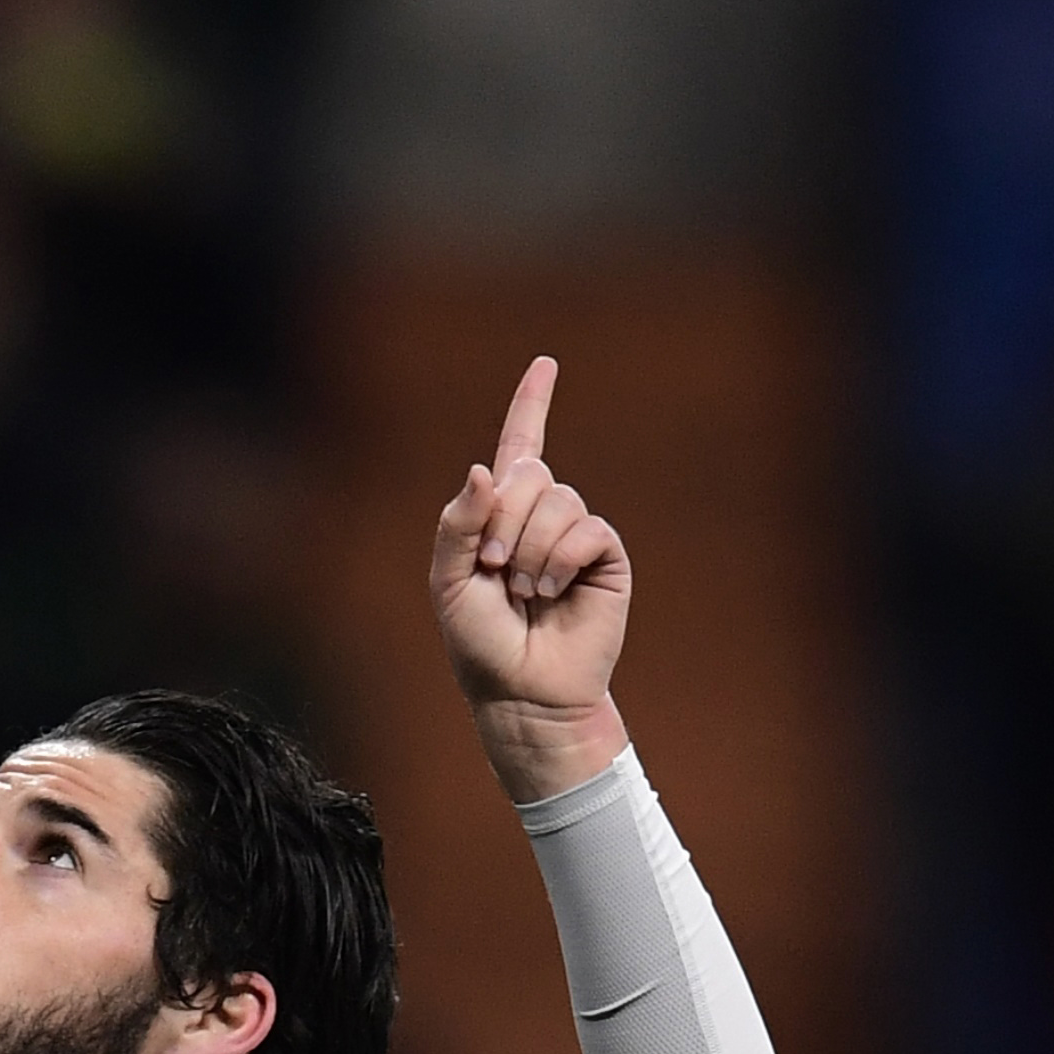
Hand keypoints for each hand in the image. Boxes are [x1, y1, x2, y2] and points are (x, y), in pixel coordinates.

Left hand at [429, 355, 631, 800]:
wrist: (520, 689)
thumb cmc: (479, 640)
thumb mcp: (448, 579)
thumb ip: (458, 523)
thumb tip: (486, 467)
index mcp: (499, 513)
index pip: (520, 446)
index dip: (532, 404)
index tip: (546, 364)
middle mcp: (540, 515)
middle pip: (529, 474)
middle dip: (503, 520)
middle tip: (494, 568)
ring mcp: (575, 534)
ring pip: (558, 500)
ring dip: (531, 548)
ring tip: (524, 591)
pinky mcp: (605, 556)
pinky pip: (587, 528)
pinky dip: (560, 558)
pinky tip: (551, 592)